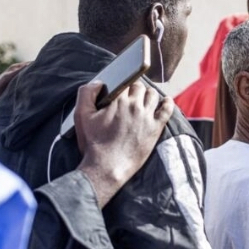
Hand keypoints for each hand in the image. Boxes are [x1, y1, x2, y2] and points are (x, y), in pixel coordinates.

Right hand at [74, 80, 173, 207]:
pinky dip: (167, 103)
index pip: (124, 81)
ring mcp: (147, 117)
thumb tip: (100, 83)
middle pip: (139, 87)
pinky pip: (167, 109)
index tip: (120, 92)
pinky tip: (165, 101)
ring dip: (149, 94)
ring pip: (153, 94)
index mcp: (117, 100)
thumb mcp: (81, 116)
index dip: (122, 85)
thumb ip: (87, 93)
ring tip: (145, 99)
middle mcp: (134, 105)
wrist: (108, 167)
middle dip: (135, 89)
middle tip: (131, 97)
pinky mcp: (156, 128)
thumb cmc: (94, 143)